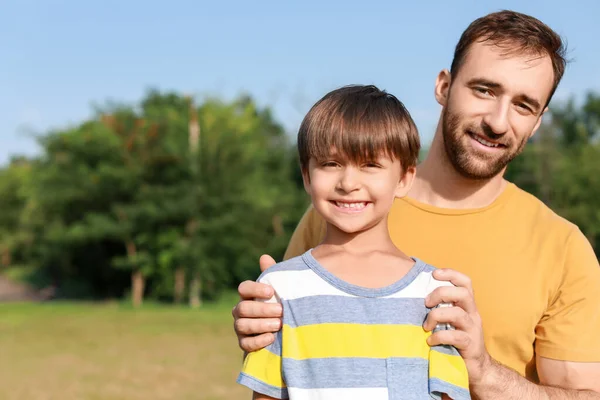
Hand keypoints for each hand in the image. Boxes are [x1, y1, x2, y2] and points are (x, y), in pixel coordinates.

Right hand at [232, 254, 282, 351]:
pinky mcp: (244, 343)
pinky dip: (258, 341)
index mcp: (248, 296)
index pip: (243, 288)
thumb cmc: (280, 306)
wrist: (283, 332)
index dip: (255, 289)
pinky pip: (245, 344)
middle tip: (281, 311)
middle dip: (262, 309)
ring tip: (279, 324)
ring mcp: (240, 328)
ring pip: (242, 325)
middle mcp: (240, 311)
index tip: (271, 291)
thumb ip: (273, 275)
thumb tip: (264, 257)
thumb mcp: (279, 291)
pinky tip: (272, 338)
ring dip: (261, 325)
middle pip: (242, 308)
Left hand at [423, 268, 491, 383]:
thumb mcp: (450, 320)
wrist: (476, 367)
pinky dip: (439, 337)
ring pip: (457, 314)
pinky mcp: (470, 345)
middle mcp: (473, 314)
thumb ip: (440, 307)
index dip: (451, 274)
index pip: (465, 282)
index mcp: (467, 306)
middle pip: (463, 293)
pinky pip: (455, 336)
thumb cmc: (456, 340)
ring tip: (426, 326)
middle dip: (441, 293)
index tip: (434, 274)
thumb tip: (415, 294)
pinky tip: (430, 341)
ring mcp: (473, 329)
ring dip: (436, 316)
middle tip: (426, 303)